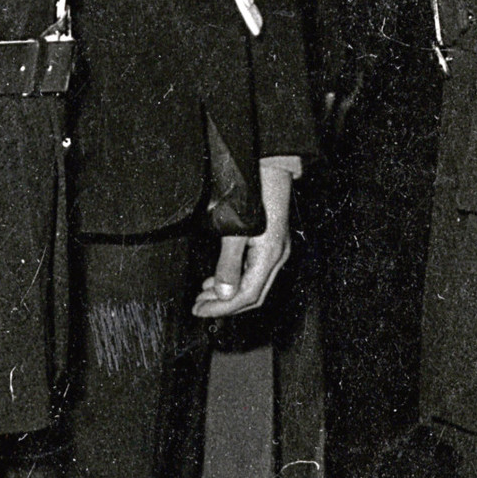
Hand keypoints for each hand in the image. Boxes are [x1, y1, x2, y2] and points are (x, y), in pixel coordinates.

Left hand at [194, 157, 298, 318]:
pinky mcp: (270, 243)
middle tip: (199, 307)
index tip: (200, 311)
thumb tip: (224, 293)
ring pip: (252, 284)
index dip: (222, 307)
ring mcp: (276, 250)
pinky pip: (253, 271)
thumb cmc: (255, 193)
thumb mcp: (235, 231)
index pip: (246, 296)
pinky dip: (235, 279)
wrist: (271, 167)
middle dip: (224, 304)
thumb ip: (229, 264)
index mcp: (270, 257)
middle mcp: (277, 257)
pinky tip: (218, 278)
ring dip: (228, 293)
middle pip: (251, 295)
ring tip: (204, 295)